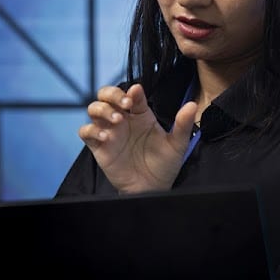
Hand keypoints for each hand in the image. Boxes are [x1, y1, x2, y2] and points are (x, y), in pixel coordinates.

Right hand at [77, 83, 197, 193]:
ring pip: (94, 109)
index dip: (132, 91)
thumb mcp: (177, 145)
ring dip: (102, 109)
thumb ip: (183, 125)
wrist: (152, 188)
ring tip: (117, 120)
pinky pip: (86, 132)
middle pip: (106, 95)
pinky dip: (91, 130)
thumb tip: (193, 104)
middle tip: (124, 103)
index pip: (132, 94)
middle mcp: (122, 119)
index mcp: (140, 114)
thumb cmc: (164, 165)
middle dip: (112, 94)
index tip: (136, 94)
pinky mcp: (99, 147)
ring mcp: (109, 131)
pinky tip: (106, 136)